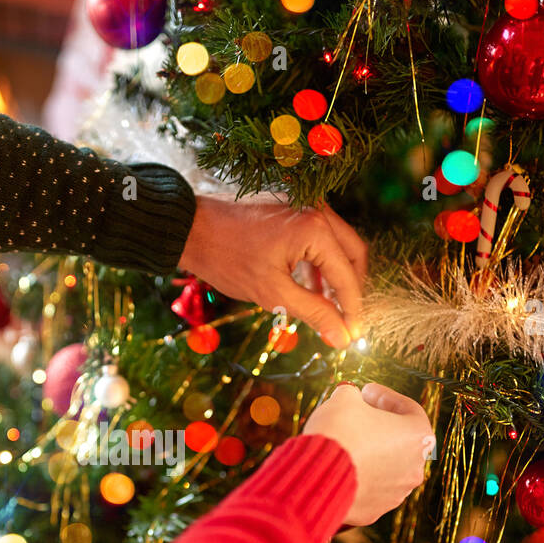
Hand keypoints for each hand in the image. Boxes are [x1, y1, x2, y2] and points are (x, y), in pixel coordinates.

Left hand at [177, 196, 366, 347]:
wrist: (190, 228)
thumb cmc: (226, 259)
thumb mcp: (272, 293)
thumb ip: (313, 314)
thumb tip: (342, 337)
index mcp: (315, 229)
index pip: (348, 275)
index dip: (352, 309)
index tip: (352, 336)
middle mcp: (318, 210)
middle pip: (353, 254)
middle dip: (351, 290)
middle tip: (345, 321)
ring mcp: (307, 205)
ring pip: (338, 245)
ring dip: (336, 277)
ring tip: (326, 309)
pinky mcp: (295, 207)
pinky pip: (320, 237)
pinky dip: (320, 263)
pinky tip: (310, 288)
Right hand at [304, 382, 432, 525]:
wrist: (318, 475)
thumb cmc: (339, 431)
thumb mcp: (344, 398)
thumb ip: (352, 394)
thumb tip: (349, 396)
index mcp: (419, 436)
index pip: (408, 409)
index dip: (385, 396)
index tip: (365, 391)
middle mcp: (415, 468)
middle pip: (399, 441)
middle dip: (378, 426)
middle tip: (356, 415)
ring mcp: (396, 494)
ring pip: (385, 468)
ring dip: (369, 453)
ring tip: (345, 442)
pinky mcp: (374, 511)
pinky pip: (368, 488)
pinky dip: (358, 476)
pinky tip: (339, 466)